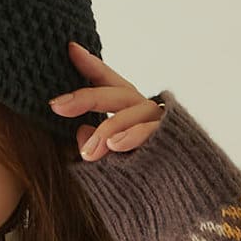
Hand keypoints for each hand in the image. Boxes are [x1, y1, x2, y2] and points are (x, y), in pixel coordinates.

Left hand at [49, 40, 165, 159]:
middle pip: (116, 94)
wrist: (182, 192)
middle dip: (85, 98)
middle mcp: (143, 108)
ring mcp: (159, 121)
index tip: (70, 48)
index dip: (90, 65)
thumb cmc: (139, 171)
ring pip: (131, 114)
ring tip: (87, 150)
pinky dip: (132, 137)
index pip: (107, 81)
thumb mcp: (109, 156)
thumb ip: (93, 142)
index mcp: (127, 108)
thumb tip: (82, 131)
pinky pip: (150, 132)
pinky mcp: (171, 136)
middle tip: (57, 106)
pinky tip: (115, 145)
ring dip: (107, 129)